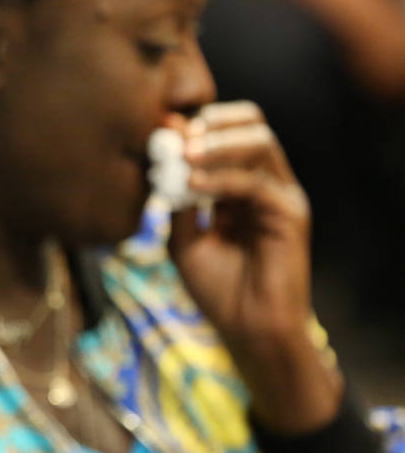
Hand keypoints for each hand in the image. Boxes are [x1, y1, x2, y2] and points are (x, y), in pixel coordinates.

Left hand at [167, 101, 341, 432]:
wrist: (247, 329)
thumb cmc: (218, 289)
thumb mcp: (183, 240)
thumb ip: (176, 204)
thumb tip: (161, 165)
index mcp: (240, 185)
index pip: (228, 131)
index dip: (198, 125)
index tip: (163, 129)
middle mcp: (265, 183)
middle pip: (251, 124)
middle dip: (212, 122)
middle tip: (178, 135)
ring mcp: (281, 196)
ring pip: (259, 142)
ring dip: (217, 143)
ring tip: (184, 154)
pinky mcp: (291, 214)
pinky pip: (256, 182)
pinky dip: (221, 178)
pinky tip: (193, 185)